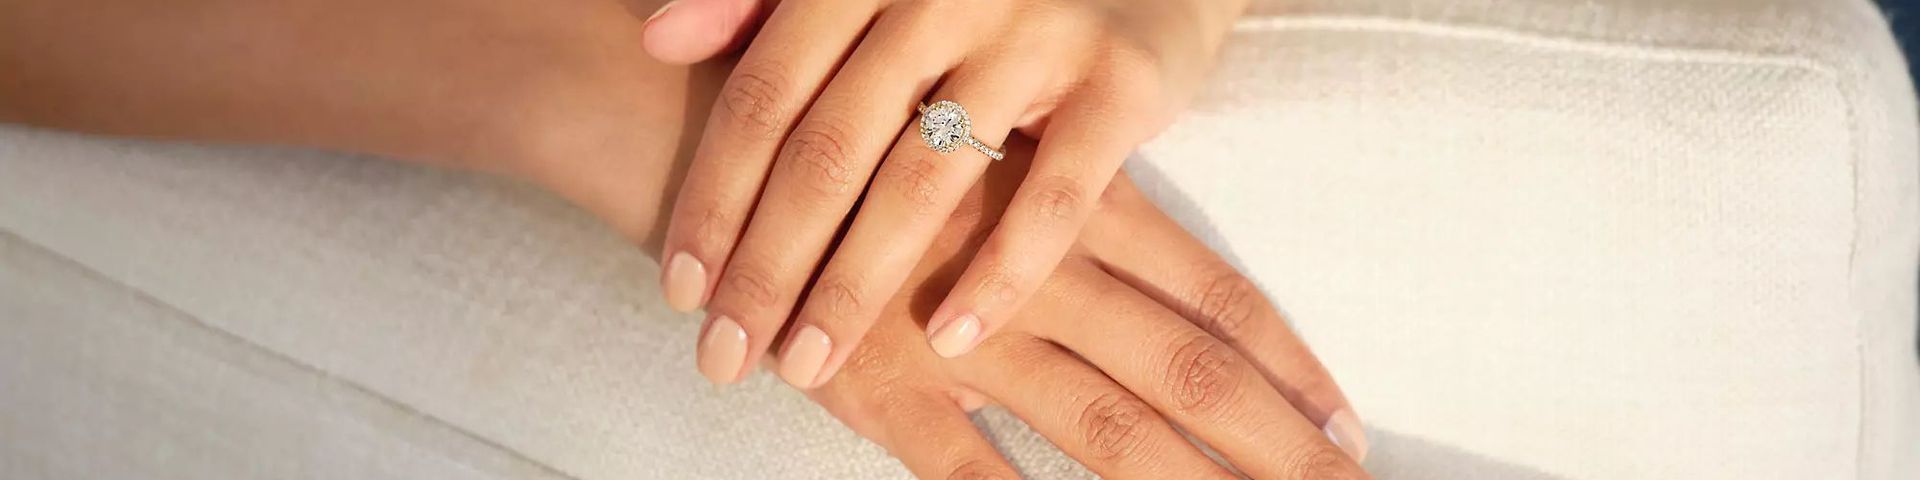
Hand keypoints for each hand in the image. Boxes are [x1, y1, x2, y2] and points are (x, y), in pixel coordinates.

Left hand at [646, 0, 1251, 389]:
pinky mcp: (1120, 80)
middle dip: (766, 266)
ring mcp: (1033, 34)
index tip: (679, 289)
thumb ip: (764, 0)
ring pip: (922, 181)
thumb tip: (659, 41)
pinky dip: (1001, 275)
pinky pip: (1052, 198)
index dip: (715, 195)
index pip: (766, 95)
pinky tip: (950, 340)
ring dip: (854, 286)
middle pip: (828, 150)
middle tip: (725, 355)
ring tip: (807, 365)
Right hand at [810, 139, 1369, 476]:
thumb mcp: (983, 157)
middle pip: (1190, 373)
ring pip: (1108, 433)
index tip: (1351, 427)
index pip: (1215, 299)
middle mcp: (1038, 274)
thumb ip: (1063, 211)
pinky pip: (969, 474)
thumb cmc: (864, 142)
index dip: (1290, 367)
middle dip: (1278, 447)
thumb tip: (1153, 280)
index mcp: (1072, 210)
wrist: (723, 141)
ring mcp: (962, 337)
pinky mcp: (880, 389)